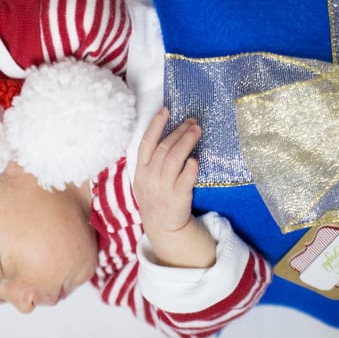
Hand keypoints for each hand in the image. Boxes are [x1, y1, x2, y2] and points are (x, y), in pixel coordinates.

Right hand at [134, 107, 215, 267]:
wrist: (162, 226)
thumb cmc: (156, 197)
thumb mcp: (145, 179)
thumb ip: (152, 160)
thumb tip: (169, 135)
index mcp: (141, 170)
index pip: (146, 143)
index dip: (155, 125)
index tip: (165, 110)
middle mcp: (150, 176)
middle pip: (164, 148)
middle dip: (178, 132)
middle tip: (192, 122)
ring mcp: (163, 187)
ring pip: (174, 159)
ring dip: (186, 142)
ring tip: (197, 131)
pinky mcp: (178, 197)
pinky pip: (185, 179)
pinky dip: (190, 168)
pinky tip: (195, 160)